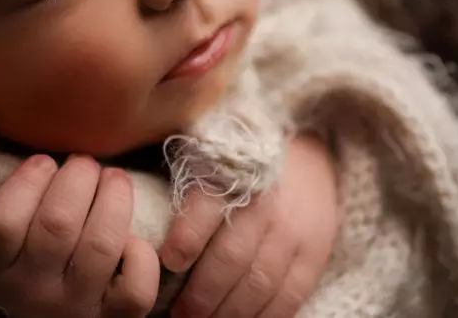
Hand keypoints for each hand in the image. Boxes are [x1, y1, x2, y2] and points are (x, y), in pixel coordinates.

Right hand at [0, 154, 161, 317]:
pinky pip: (136, 285)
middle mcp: (32, 292)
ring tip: (114, 179)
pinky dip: (140, 253)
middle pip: (58, 223)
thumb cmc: (33, 265)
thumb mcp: (8, 242)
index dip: (28, 180)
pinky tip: (131, 238)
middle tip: (85, 163)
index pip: (2, 221)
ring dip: (114, 198)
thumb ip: (19, 201)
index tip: (44, 162)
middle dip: (78, 177)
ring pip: (101, 245)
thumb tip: (48, 149)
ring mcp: (75, 308)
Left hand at [160, 134, 338, 317]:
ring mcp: (293, 231)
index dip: (188, 236)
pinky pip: (289, 295)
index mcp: (232, 175)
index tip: (170, 261)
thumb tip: (143, 231)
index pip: (208, 207)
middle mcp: (264, 203)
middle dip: (202, 293)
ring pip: (258, 283)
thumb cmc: (240, 166)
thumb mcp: (210, 159)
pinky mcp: (313, 254)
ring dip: (228, 312)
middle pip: (232, 256)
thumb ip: (181, 190)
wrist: (308, 155)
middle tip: (179, 314)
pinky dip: (264, 317)